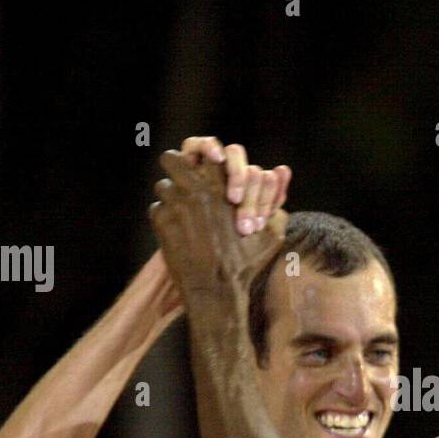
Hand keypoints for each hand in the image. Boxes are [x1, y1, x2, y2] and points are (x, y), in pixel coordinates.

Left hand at [150, 151, 287, 301]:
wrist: (216, 289)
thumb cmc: (246, 261)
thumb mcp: (271, 233)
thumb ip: (276, 200)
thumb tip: (280, 170)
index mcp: (221, 184)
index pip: (198, 148)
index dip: (196, 154)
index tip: (196, 163)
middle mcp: (194, 188)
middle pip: (171, 158)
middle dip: (175, 168)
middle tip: (181, 183)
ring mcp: (174, 203)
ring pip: (163, 186)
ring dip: (171, 197)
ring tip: (182, 215)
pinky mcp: (160, 221)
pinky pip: (158, 210)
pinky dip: (166, 219)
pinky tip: (179, 235)